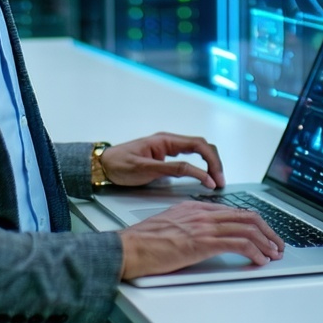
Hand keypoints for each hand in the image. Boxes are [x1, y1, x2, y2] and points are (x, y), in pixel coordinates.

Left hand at [98, 132, 225, 188]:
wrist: (102, 166)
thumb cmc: (119, 166)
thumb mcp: (146, 169)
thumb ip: (173, 169)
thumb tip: (197, 172)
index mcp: (166, 140)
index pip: (199, 145)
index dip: (211, 161)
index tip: (215, 179)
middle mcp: (169, 141)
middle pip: (202, 146)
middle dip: (215, 163)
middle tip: (220, 182)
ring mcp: (167, 148)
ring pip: (197, 151)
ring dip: (209, 164)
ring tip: (215, 180)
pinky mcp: (165, 156)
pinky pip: (189, 157)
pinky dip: (200, 165)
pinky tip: (203, 176)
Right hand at [118, 201, 284, 278]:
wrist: (129, 247)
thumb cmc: (143, 241)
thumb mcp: (170, 225)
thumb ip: (189, 225)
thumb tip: (203, 235)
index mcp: (196, 208)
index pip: (234, 211)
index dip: (254, 222)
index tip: (264, 233)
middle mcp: (203, 213)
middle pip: (247, 216)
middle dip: (268, 231)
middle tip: (277, 243)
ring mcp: (205, 226)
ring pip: (248, 228)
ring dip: (266, 242)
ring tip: (274, 253)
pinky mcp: (204, 242)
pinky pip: (239, 243)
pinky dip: (255, 251)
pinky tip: (260, 260)